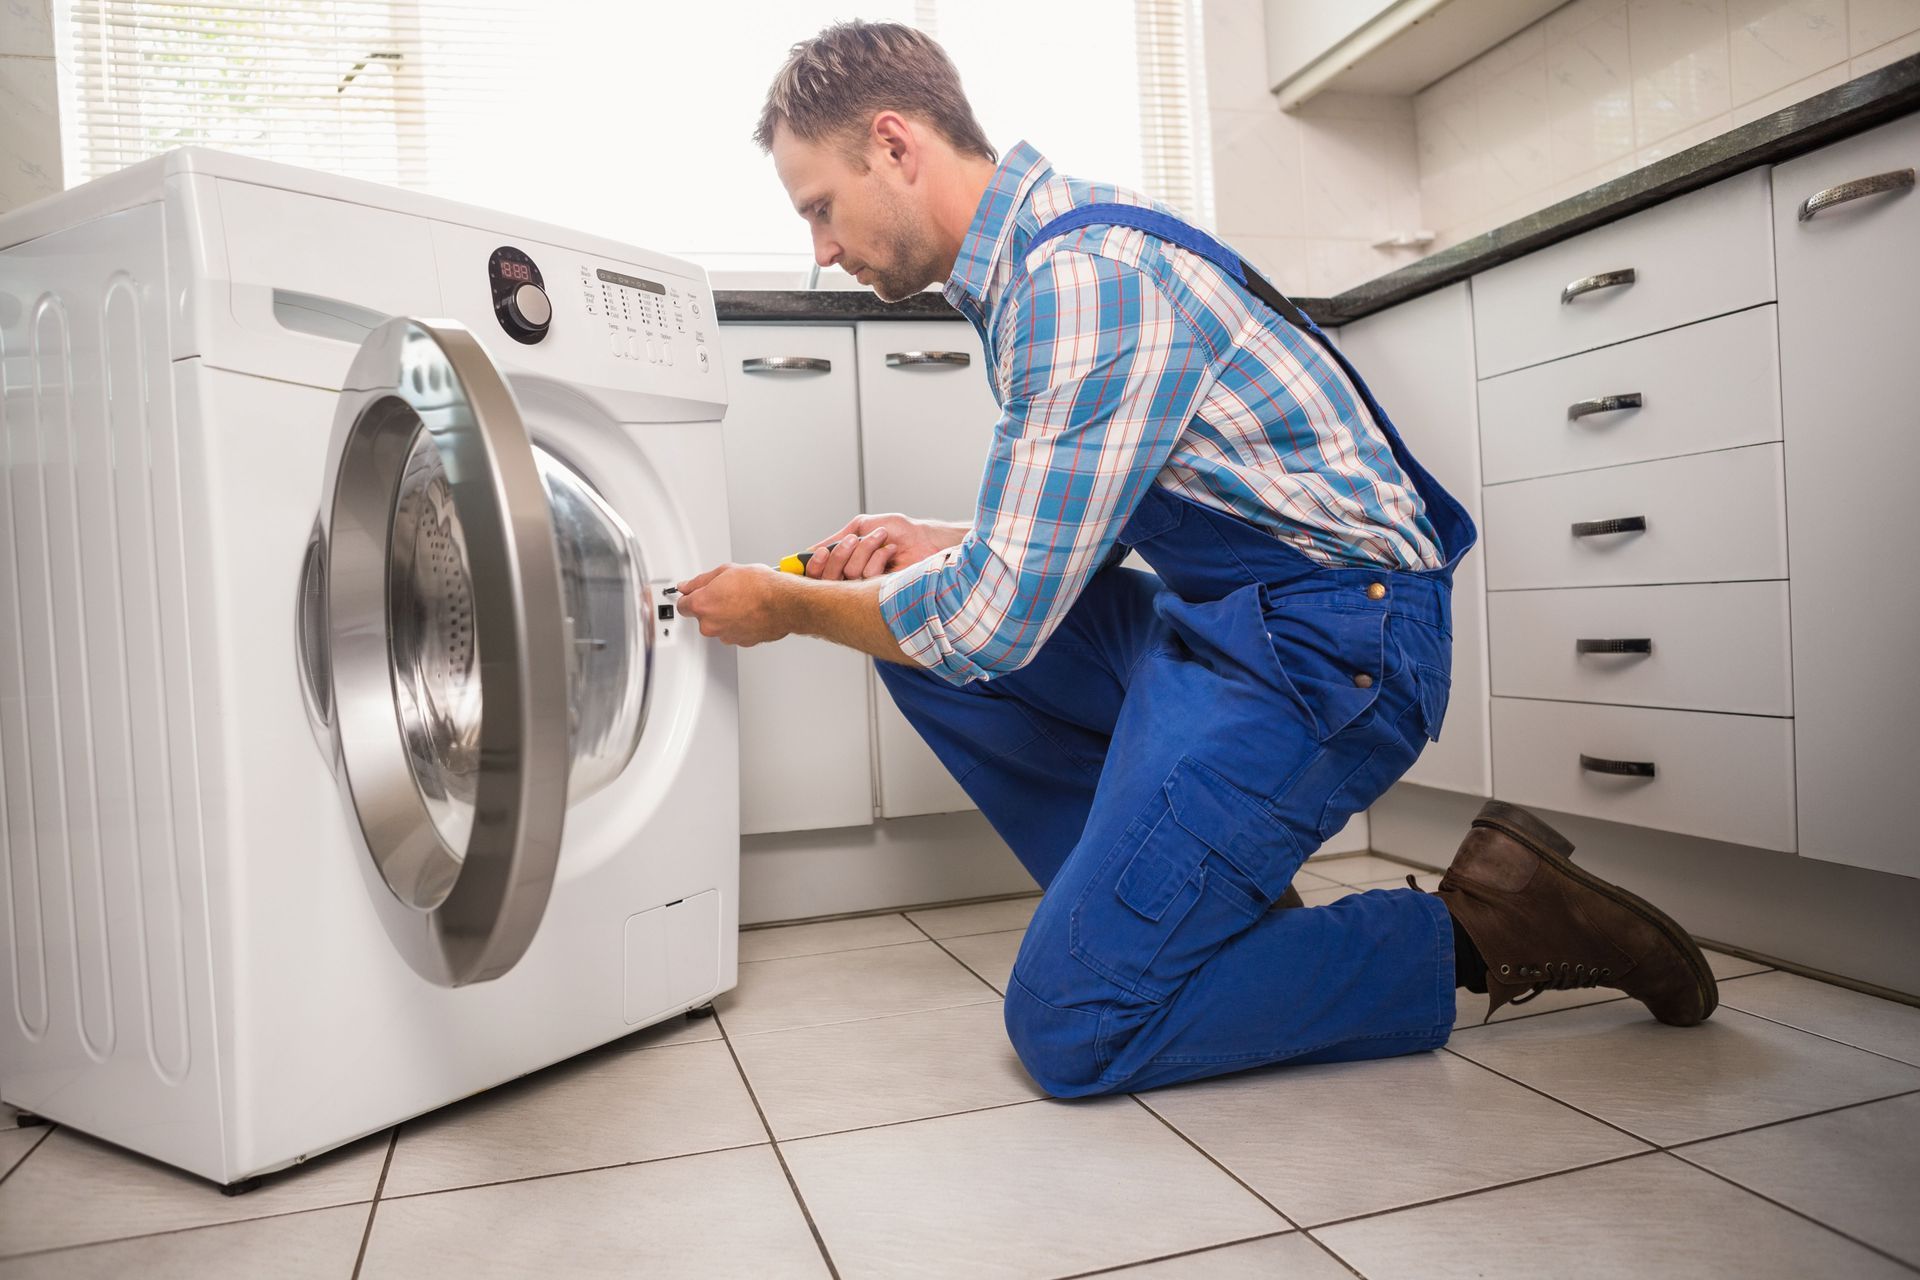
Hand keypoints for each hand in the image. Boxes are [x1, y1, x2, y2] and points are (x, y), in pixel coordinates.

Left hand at [673, 563, 790, 646]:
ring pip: (719, 625)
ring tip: (743, 601)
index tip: (693, 593)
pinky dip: (739, 623)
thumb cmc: (761, 587)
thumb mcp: (726, 571)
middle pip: (702, 616)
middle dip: (711, 605)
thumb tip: (688, 586)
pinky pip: (734, 631)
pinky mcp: (742, 642)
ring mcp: (726, 635)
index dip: (690, 597)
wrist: (784, 603)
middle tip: (727, 592)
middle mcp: (711, 625)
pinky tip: (750, 611)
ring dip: (726, 615)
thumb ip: (700, 581)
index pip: (682, 605)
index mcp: (703, 605)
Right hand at [807, 513, 966, 580]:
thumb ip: (836, 539)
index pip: (817, 574)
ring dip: (865, 550)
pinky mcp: (881, 592)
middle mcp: (852, 577)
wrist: (924, 539)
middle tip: (854, 539)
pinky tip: (890, 553)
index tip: (820, 552)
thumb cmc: (899, 531)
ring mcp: (866, 586)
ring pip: (849, 573)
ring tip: (881, 539)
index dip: (814, 565)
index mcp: (844, 563)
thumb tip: (809, 550)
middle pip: (828, 577)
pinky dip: (878, 557)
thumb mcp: (861, 526)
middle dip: (841, 554)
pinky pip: (867, 577)